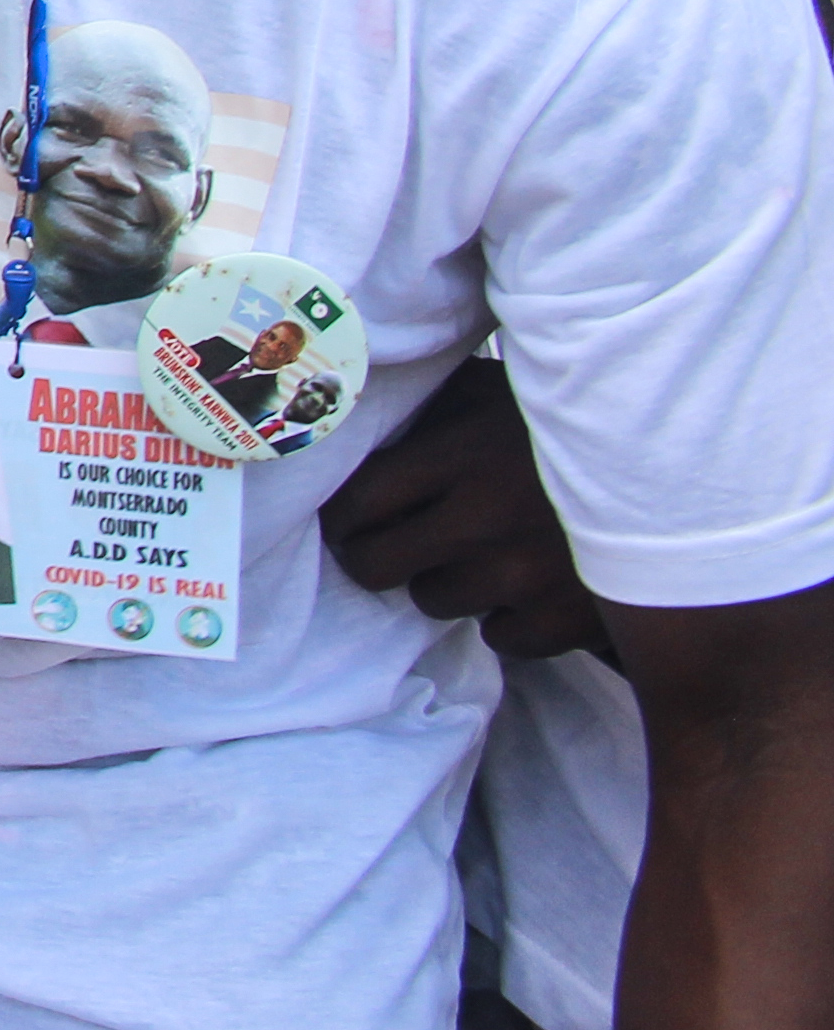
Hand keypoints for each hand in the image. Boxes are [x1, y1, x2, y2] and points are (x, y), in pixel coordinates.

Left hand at [318, 358, 612, 663]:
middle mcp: (484, 520)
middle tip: (390, 547)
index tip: (348, 520)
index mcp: (461, 457)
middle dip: (376, 555)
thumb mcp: (499, 392)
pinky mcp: (568, 621)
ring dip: (447, 580)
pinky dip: (507, 616)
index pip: (360, 503)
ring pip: (434, 601)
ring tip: (480, 553)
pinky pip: (501, 637)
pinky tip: (528, 583)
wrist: (685, 468)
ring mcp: (527, 576)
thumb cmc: (574, 423)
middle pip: (379, 565)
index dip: (343, 516)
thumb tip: (361, 427)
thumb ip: (432, 410)